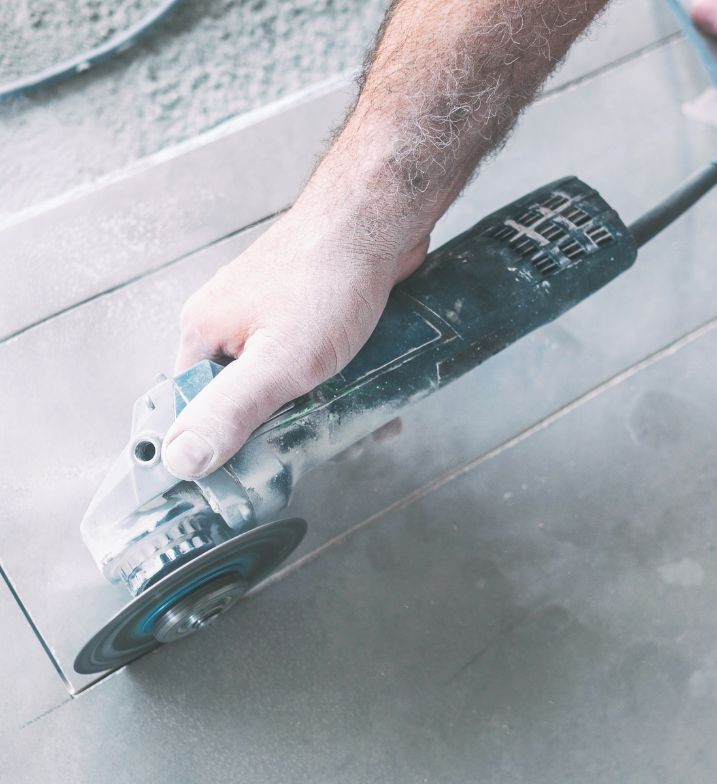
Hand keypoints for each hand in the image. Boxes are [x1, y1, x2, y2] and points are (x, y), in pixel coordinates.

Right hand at [161, 162, 428, 480]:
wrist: (379, 221)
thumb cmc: (329, 278)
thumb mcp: (279, 362)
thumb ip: (231, 411)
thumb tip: (181, 459)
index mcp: (205, 333)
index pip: (192, 409)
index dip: (218, 445)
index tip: (252, 471)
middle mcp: (231, 323)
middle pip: (242, 401)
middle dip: (282, 429)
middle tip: (316, 444)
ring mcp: (271, 318)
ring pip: (285, 386)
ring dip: (319, 411)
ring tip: (355, 423)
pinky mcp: (309, 316)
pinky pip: (315, 366)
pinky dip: (339, 386)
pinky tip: (367, 394)